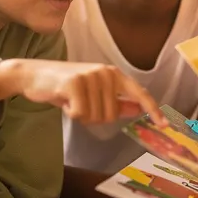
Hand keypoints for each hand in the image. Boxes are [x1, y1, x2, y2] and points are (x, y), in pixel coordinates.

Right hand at [0, 59, 166, 125]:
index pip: (139, 93)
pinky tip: (64, 100)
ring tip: (71, 99)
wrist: (33, 75)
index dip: (152, 109)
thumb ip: (116, 100)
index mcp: (114, 74)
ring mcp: (91, 76)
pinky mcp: (75, 84)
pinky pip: (81, 115)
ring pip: (96, 117)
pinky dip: (71, 114)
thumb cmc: (65, 86)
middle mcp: (106, 73)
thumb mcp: (94, 91)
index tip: (164, 124)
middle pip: (111, 115)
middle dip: (94, 116)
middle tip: (79, 103)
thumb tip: (137, 109)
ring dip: (81, 115)